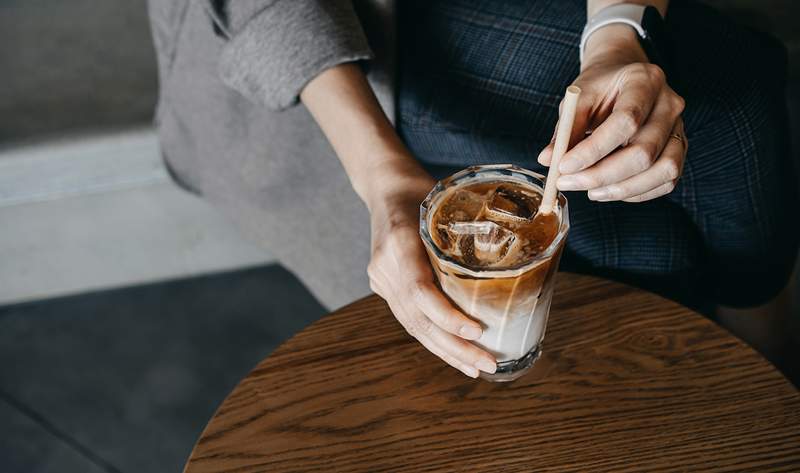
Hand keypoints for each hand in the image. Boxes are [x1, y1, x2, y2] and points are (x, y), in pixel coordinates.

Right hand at [364, 159, 496, 377]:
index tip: (476, 332)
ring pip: (413, 326)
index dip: (447, 317)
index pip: (420, 291)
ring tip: (476, 368)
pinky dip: (435, 339)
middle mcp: (384, 266)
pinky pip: (410, 319)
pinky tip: (456, 354)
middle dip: (454, 347)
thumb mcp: (448, 202)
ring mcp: (381, 279)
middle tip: (487, 364)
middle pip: (418, 319)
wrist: (385, 187)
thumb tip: (523, 257)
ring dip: (446, 351)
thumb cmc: (425, 190)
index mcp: (399, 241)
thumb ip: (472, 230)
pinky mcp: (384, 287)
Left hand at [538, 25, 686, 201]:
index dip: (592, 150)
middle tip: (568, 183)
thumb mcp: (578, 98)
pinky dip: (636, 193)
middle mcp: (669, 103)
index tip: (563, 166)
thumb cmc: (600, 88)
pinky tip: (609, 190)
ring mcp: (680, 127)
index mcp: (644, 80)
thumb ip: (566, 128)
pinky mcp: (680, 148)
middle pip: (644, 151)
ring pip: (663, 170)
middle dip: (601, 175)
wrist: (624, 77)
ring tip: (590, 191)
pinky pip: (666, 180)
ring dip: (622, 189)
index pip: (625, 121)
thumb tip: (548, 159)